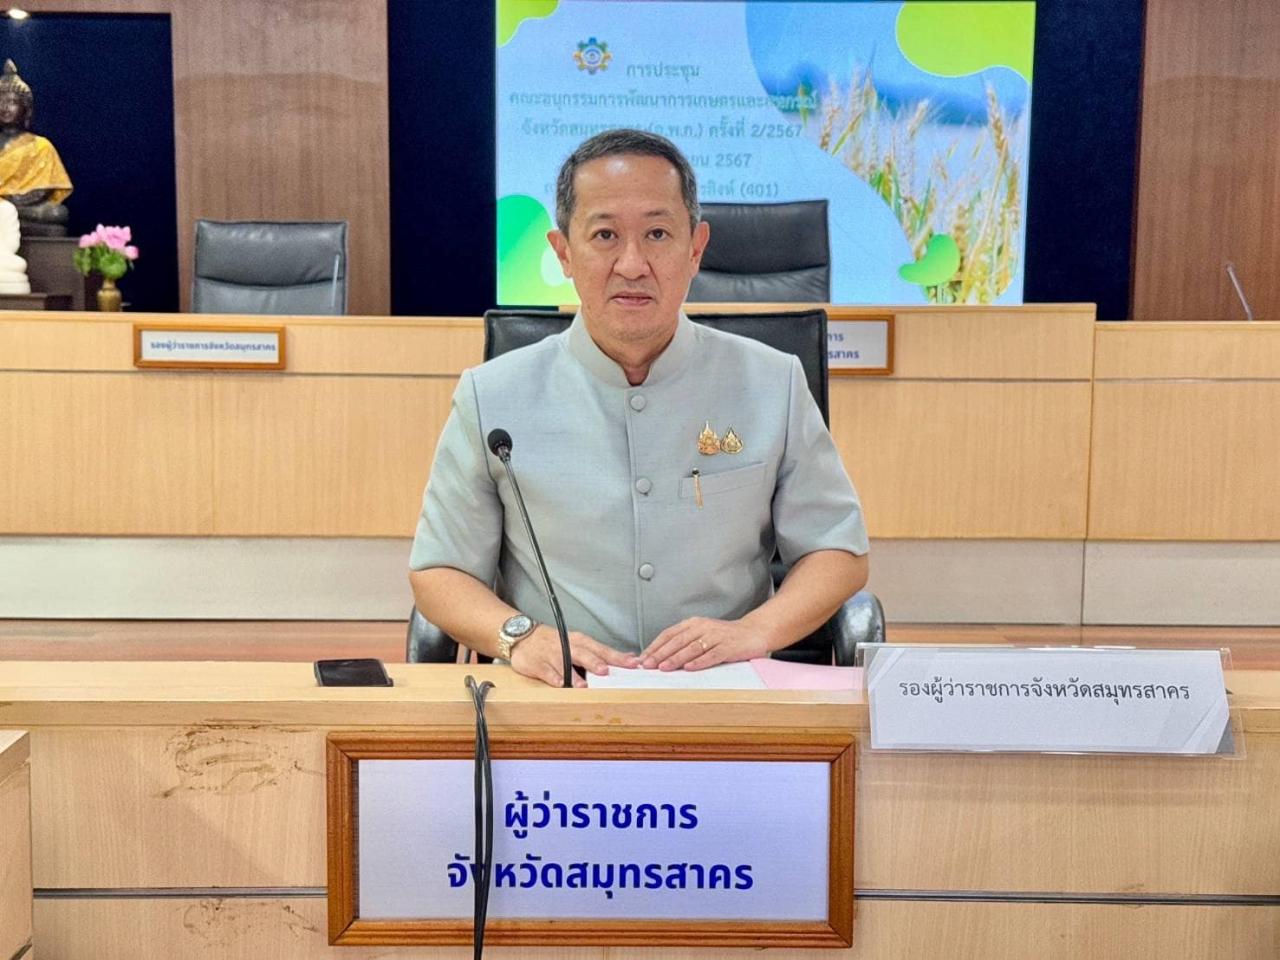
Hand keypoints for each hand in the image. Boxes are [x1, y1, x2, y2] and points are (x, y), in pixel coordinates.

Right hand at [510, 625, 638, 687]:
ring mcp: (552, 655)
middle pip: (584, 654)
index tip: (632, 664)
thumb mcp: (580, 643)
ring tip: (583, 686)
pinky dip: (552, 677)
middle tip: (605, 671)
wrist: (524, 637)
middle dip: (594, 662)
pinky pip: (546, 671)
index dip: (617, 657)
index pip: (602, 649)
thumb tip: (630, 656)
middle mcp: (568, 646)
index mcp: (580, 642)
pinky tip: (559, 684)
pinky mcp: (538, 664)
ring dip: (573, 675)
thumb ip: (603, 652)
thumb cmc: (557, 643)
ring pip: (564, 664)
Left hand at [641, 617, 771, 671]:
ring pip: (691, 648)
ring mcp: (716, 637)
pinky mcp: (728, 647)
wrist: (753, 632)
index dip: (654, 646)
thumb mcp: (702, 634)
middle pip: (677, 641)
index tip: (641, 658)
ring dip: (676, 658)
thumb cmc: (724, 637)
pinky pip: (712, 655)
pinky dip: (700, 662)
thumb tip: (660, 657)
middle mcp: (703, 627)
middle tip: (647, 665)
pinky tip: (689, 668)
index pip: (668, 634)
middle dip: (660, 654)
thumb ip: (684, 642)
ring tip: (663, 668)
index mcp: (693, 623)